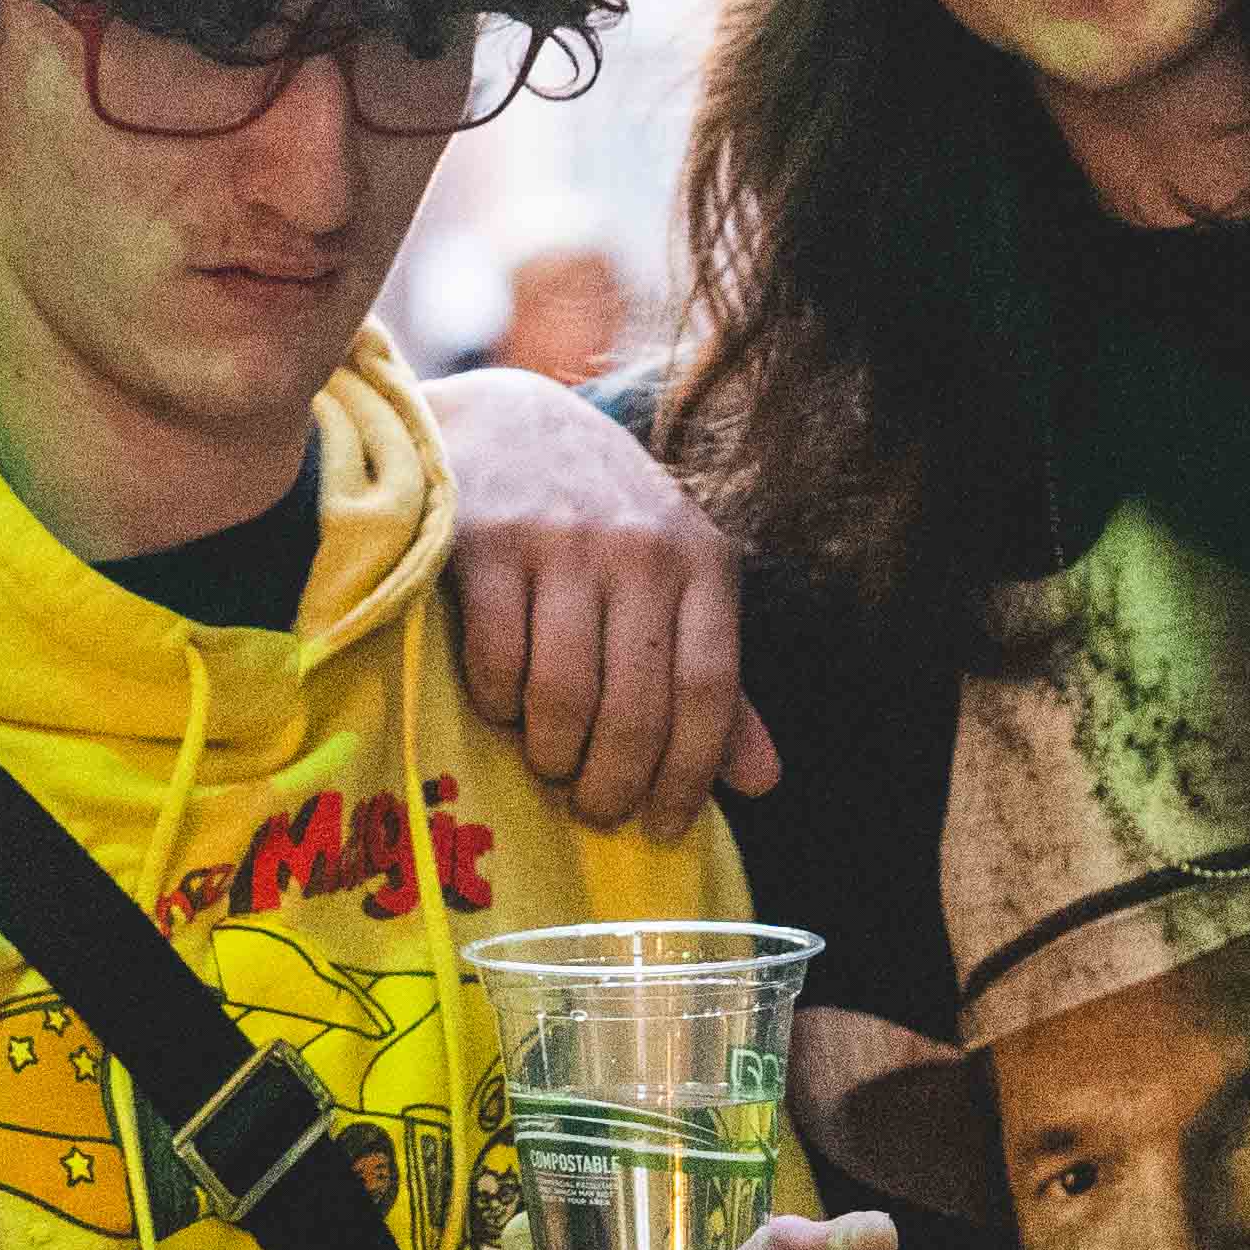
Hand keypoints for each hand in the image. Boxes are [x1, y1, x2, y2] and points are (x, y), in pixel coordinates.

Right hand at [430, 365, 779, 835]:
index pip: (709, 691)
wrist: (509, 422)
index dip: (689, 774)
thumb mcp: (676, 585)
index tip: (665, 827)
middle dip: (615, 783)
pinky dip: (499, 705)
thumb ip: (716, 681)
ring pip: (565, 693)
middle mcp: (641, 547)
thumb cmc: (602, 525)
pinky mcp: (486, 540)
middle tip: (595, 812)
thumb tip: (763, 782)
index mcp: (703, 561)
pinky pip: (497, 660)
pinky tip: (502, 710)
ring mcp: (561, 540)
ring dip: (555, 754)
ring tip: (550, 766)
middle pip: (638, 707)